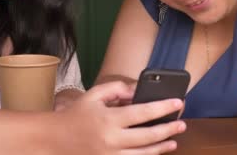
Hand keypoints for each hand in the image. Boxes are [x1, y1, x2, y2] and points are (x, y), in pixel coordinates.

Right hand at [58, 81, 185, 153]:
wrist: (55, 139)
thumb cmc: (77, 114)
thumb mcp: (94, 95)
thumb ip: (118, 89)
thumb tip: (139, 90)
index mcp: (109, 119)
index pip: (143, 112)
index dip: (163, 107)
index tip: (178, 102)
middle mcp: (112, 140)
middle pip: (148, 136)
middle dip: (168, 129)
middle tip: (181, 124)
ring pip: (143, 154)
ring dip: (161, 147)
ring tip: (173, 141)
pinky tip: (154, 152)